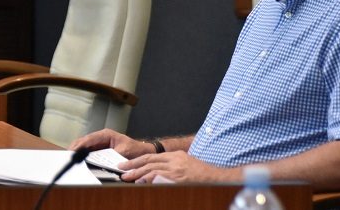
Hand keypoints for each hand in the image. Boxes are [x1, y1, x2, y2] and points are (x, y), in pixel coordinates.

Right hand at [68, 128, 154, 158]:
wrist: (143, 152)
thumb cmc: (135, 150)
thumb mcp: (125, 152)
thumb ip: (114, 155)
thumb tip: (105, 160)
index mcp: (106, 134)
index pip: (89, 139)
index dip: (79, 145)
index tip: (72, 152)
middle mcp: (100, 137)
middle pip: (83, 142)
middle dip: (74, 149)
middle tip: (67, 158)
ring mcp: (99, 144)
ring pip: (83, 147)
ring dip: (76, 153)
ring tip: (69, 160)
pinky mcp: (99, 150)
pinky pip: (87, 152)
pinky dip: (81, 156)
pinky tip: (77, 162)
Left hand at [118, 151, 235, 182]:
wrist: (218, 179)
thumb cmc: (204, 176)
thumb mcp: (187, 165)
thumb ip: (173, 167)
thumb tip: (156, 174)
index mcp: (176, 156)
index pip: (152, 157)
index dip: (138, 161)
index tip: (128, 165)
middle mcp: (175, 160)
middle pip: (149, 161)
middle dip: (134, 166)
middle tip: (122, 170)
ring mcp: (176, 169)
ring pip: (151, 168)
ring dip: (137, 173)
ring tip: (127, 178)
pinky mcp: (178, 178)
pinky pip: (159, 177)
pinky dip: (148, 179)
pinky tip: (141, 182)